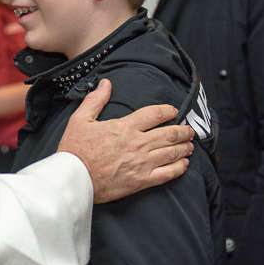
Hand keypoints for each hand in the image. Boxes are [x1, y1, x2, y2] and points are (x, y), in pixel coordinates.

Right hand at [56, 79, 193, 203]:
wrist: (73, 179)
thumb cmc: (75, 149)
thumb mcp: (80, 119)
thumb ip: (96, 100)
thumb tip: (106, 83)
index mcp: (125, 127)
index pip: (155, 114)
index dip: (168, 111)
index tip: (174, 111)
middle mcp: (138, 144)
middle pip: (170, 134)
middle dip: (184, 131)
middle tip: (189, 130)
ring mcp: (142, 163)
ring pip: (172, 153)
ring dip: (185, 147)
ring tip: (190, 145)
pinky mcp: (141, 181)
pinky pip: (167, 174)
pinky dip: (179, 168)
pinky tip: (184, 165)